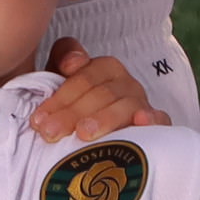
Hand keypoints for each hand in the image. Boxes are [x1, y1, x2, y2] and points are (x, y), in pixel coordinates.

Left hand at [26, 41, 160, 140]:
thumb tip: (72, 62)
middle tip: (50, 132)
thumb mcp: (61, 86)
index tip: (39, 119)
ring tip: (83, 133)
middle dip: (72, 113)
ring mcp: (141, 102)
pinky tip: (141, 122)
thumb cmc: (76, 110)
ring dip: (103, 118)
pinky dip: (152, 119)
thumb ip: (61, 60)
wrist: (97, 139)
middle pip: (100, 93)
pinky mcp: (157, 122)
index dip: (61, 97)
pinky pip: (159, 118)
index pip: (84, 77)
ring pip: (124, 105)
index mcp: (103, 69)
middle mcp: (124, 82)